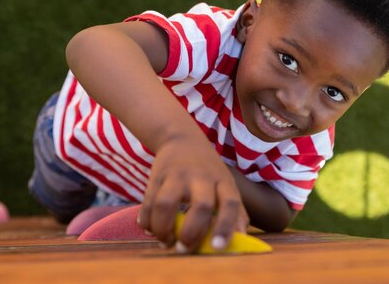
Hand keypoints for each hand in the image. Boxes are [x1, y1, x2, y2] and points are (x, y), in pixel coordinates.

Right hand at [137, 137, 248, 252]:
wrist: (182, 139)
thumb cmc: (208, 171)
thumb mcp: (226, 185)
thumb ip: (236, 213)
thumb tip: (241, 240)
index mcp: (222, 181)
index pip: (230, 203)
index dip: (226, 226)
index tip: (218, 247)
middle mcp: (201, 177)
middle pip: (201, 206)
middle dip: (192, 233)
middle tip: (184, 249)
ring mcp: (177, 176)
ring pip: (165, 204)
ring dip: (163, 229)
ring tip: (166, 241)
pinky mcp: (156, 177)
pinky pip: (147, 203)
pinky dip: (146, 221)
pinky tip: (151, 229)